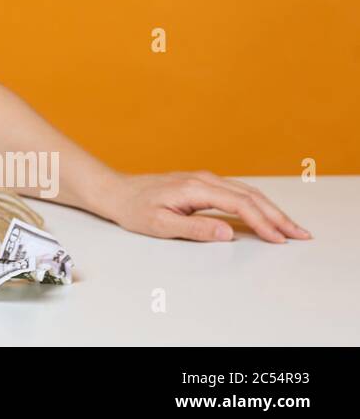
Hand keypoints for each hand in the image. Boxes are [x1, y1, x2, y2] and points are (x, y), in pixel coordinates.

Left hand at [101, 170, 311, 242]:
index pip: (239, 205)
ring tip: (291, 228)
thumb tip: (228, 232)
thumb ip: (195, 229)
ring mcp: (204, 179)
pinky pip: (237, 192)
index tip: (279, 239)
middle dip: (277, 215)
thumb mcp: (160, 225)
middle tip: (300, 234)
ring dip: (271, 209)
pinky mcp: (203, 184)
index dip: (262, 222)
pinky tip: (267, 214)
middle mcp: (203, 180)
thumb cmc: (135, 210)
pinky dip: (257, 203)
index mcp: (195, 189)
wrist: (117, 192)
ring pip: (247, 192)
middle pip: (250, 195)